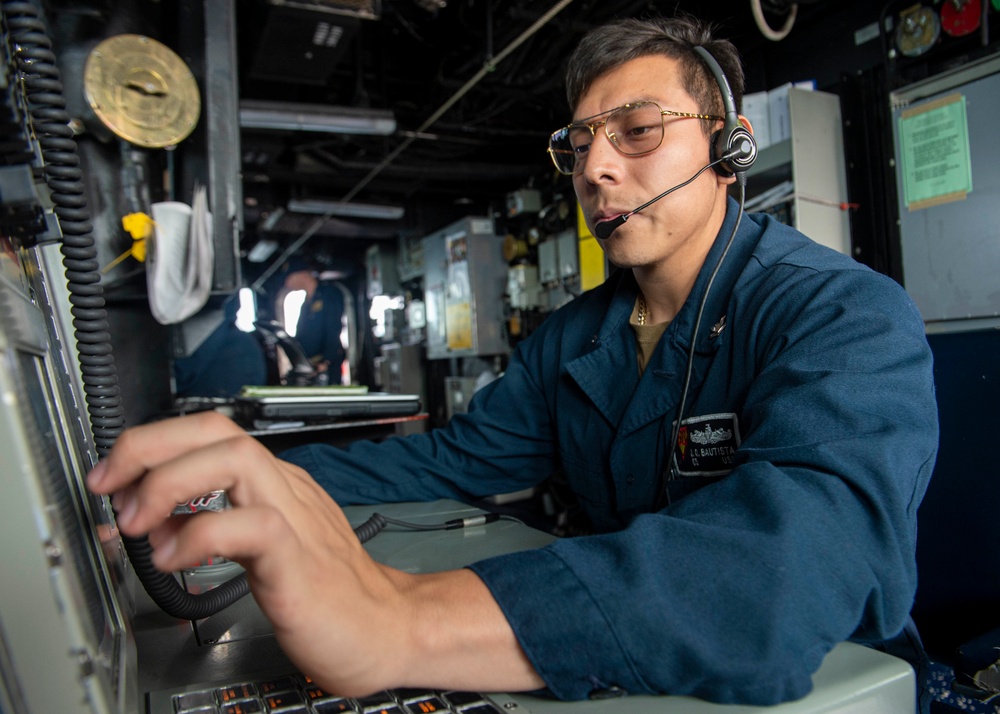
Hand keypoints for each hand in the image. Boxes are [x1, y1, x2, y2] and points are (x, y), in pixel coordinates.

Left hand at [85, 411, 542, 695]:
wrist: (387, 628)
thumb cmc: (327, 595)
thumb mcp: (256, 551)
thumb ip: (209, 529)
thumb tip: (149, 523)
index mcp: (274, 484)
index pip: (210, 433)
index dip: (152, 445)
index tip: (113, 479)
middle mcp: (284, 489)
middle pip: (217, 429)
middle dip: (149, 445)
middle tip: (109, 485)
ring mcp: (295, 517)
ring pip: (234, 458)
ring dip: (169, 482)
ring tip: (136, 523)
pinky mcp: (299, 558)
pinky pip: (249, 525)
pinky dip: (200, 535)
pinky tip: (175, 559)